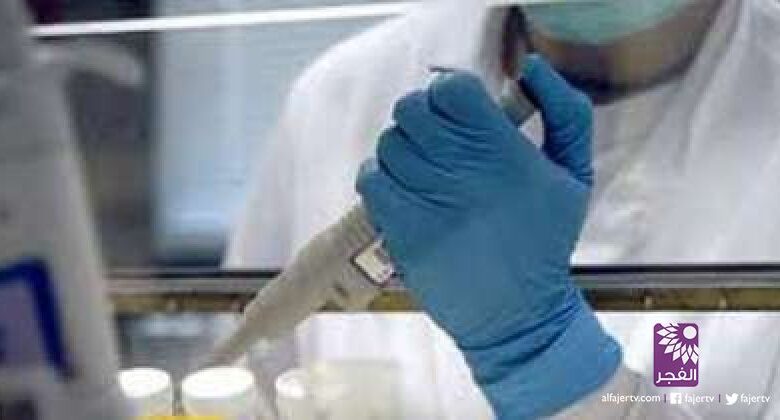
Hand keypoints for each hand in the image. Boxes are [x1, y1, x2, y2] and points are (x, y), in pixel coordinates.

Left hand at [357, 55, 619, 417]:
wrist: (518, 316)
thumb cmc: (545, 241)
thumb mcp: (575, 175)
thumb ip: (565, 112)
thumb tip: (530, 66)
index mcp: (506, 153)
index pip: (452, 90)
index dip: (448, 91)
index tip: (456, 109)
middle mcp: (464, 174)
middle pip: (412, 110)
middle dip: (423, 116)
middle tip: (437, 137)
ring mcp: (429, 204)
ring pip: (389, 143)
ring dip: (402, 147)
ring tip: (423, 167)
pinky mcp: (403, 232)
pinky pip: (371, 179)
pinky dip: (380, 176)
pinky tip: (404, 188)